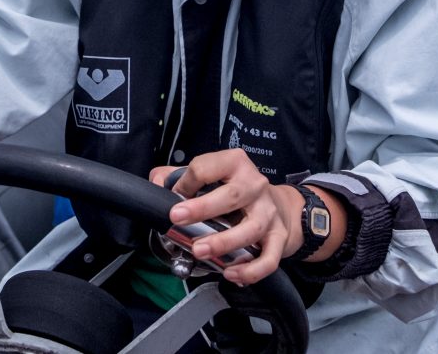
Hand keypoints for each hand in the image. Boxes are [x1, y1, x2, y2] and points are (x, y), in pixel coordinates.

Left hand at [149, 149, 300, 285]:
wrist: (280, 204)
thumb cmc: (238, 189)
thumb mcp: (211, 173)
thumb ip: (178, 175)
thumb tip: (156, 183)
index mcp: (235, 163)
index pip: (207, 168)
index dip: (185, 183)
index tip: (174, 199)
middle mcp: (254, 185)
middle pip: (231, 196)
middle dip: (202, 209)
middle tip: (178, 219)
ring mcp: (268, 212)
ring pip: (250, 229)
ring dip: (223, 242)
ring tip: (200, 251)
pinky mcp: (278, 237)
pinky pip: (268, 258)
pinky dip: (251, 269)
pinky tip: (231, 273)